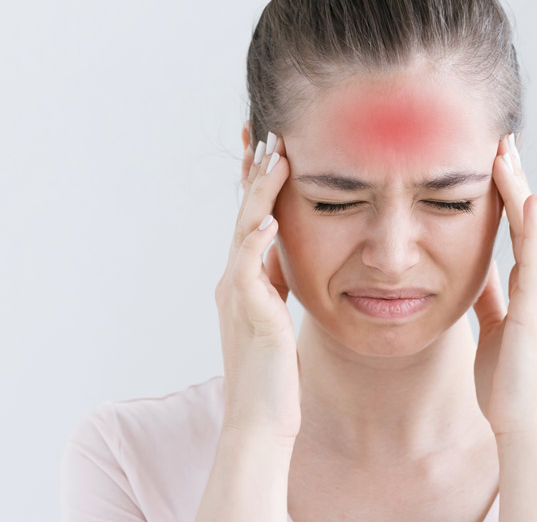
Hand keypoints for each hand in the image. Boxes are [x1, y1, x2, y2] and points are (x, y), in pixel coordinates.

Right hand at [214, 134, 300, 442]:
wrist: (261, 418)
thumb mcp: (275, 314)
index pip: (252, 219)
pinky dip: (256, 240)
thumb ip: (274, 282)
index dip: (258, 184)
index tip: (269, 149)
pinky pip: (249, 269)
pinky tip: (269, 217)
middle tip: (267, 133)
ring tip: (273, 157)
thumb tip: (283, 251)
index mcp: (245, 280)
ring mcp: (238, 295)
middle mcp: (236, 281)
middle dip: (255, 173)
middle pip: (245, 214)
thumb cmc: (274, 372)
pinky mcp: (249, 314)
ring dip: (259, 192)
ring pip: (246, 230)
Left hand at [472, 134, 536, 437]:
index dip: (504, 195)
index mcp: (525, 286)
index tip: (492, 162)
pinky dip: (533, 226)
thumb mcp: (493, 326)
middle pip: (525, 218)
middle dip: (512, 179)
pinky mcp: (536, 306)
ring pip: (531, 228)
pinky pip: (535, 257)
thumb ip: (489, 296)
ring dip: (518, 189)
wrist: (522, 423)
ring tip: (507, 153)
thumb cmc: (507, 381)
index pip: (515, 228)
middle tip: (501, 141)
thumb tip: (476, 269)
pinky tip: (527, 198)